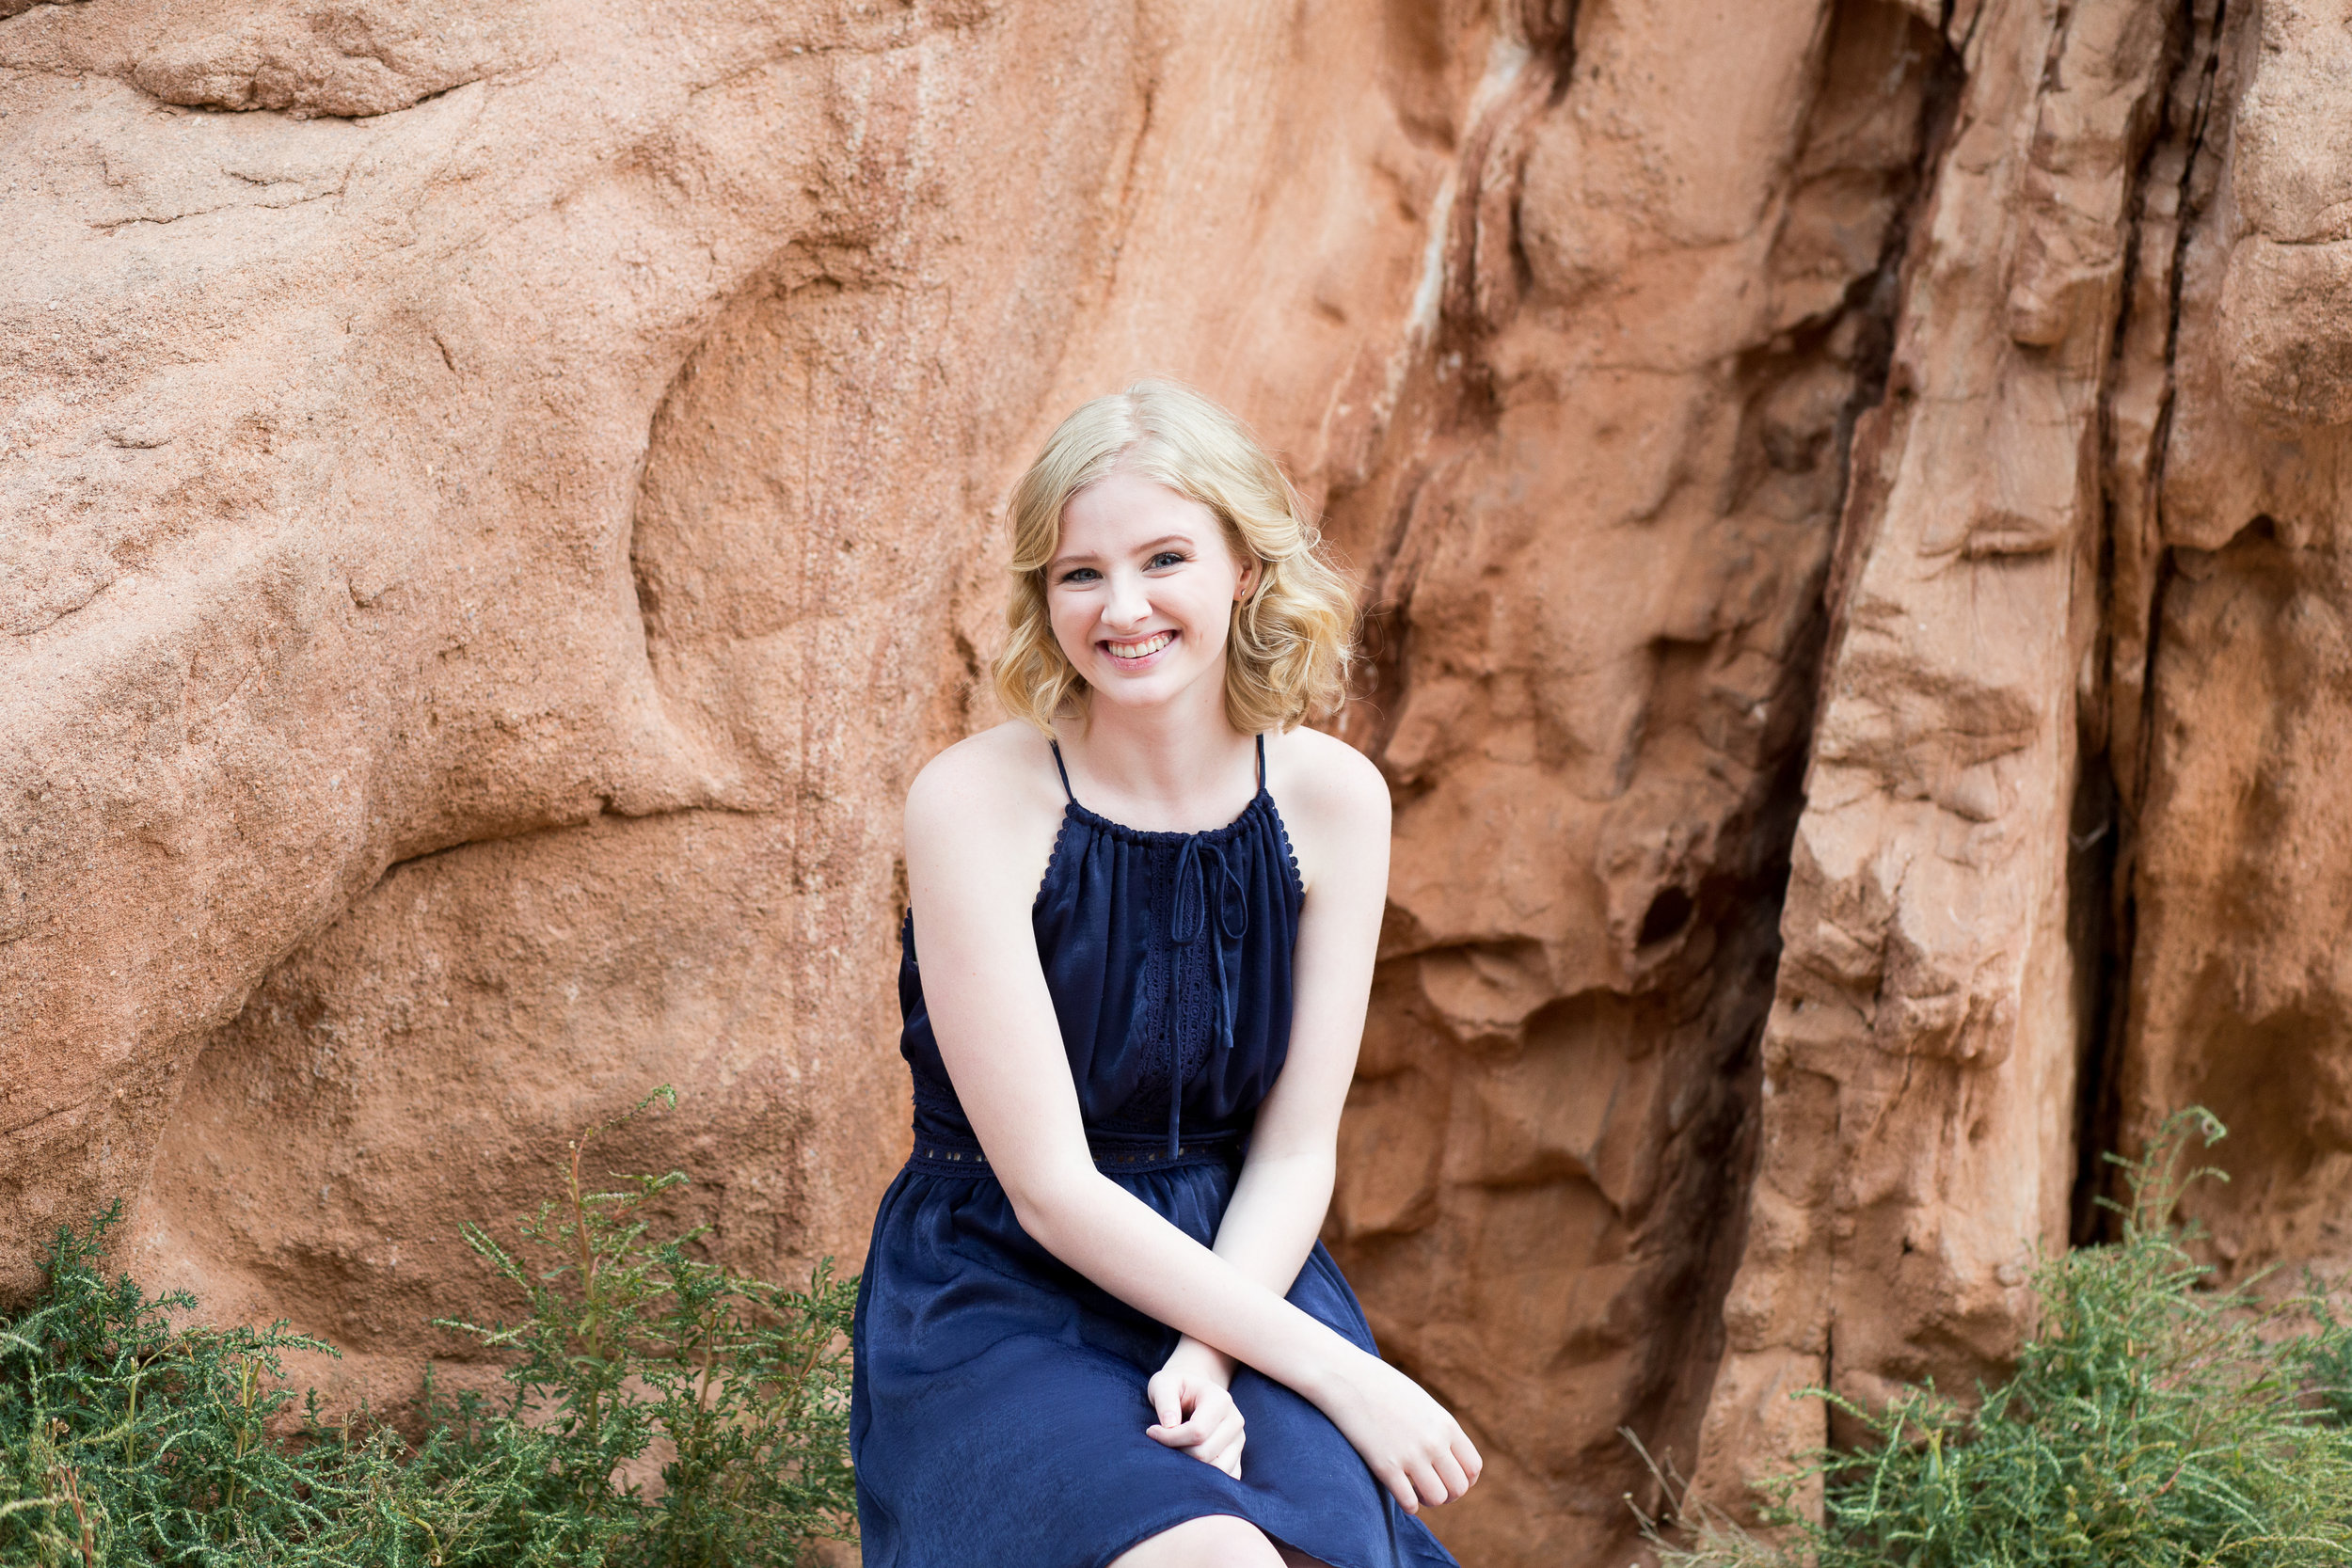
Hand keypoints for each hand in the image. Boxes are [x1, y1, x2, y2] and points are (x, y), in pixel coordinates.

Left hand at [1146, 1338, 1245, 1478]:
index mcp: (1221, 1401)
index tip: (1152, 1432)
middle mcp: (1235, 1421)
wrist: (1193, 1392)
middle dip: (1178, 1454)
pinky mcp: (1237, 1457)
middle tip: (1161, 1444)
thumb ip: (1165, 1400)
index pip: (1197, 1432)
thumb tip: (1170, 1425)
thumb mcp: (1163, 1384)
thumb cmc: (1175, 1388)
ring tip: (1175, 1452)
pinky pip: (1225, 1478)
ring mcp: (1238, 1441)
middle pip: (1205, 1454)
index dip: (1170, 1438)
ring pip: (1216, 1470)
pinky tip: (1188, 1464)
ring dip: (1190, 1468)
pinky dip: (1205, 1478)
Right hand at [1312, 1346, 1481, 1513]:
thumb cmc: (1383, 1388)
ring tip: (1417, 1492)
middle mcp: (1433, 1442)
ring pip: (1437, 1499)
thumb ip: (1438, 1429)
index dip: (1465, 1481)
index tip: (1449, 1480)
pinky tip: (1401, 1495)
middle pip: (1458, 1487)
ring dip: (1428, 1501)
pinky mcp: (1386, 1466)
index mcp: (1445, 1424)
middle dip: (1448, 1495)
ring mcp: (1410, 1455)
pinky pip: (1409, 1502)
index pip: (1473, 1467)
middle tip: (1431, 1489)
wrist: (1348, 1378)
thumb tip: (1446, 1458)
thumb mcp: (1421, 1403)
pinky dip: (1408, 1505)